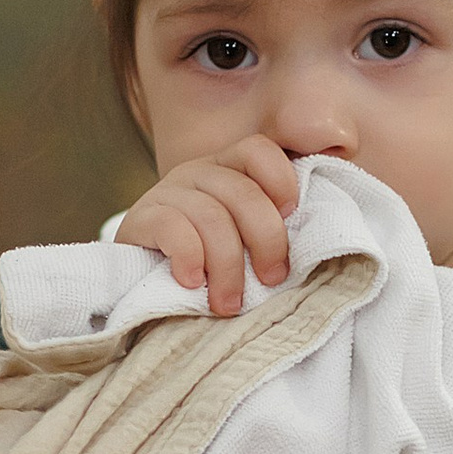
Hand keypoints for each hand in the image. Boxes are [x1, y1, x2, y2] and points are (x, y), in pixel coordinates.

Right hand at [114, 137, 300, 314]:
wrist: (142, 283)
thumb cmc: (208, 266)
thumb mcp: (243, 240)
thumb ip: (269, 228)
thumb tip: (312, 237)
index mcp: (228, 170)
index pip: (259, 151)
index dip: (282, 182)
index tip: (291, 218)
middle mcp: (198, 173)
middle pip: (243, 193)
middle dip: (266, 241)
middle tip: (271, 281)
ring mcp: (166, 192)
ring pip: (212, 216)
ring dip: (228, 266)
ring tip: (228, 303)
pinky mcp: (139, 218)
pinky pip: (172, 227)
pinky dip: (189, 257)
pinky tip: (193, 282)